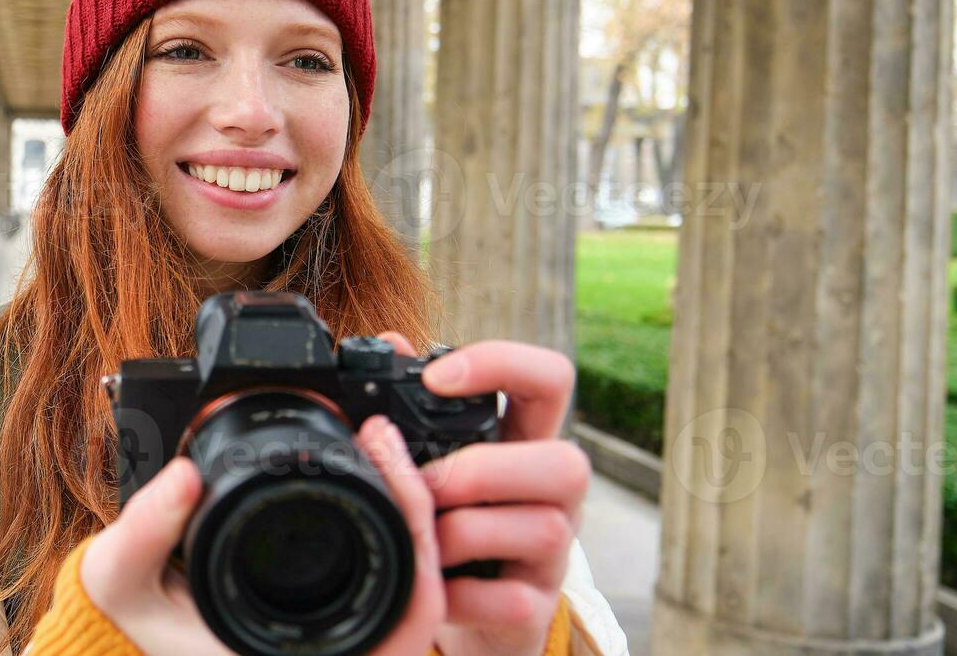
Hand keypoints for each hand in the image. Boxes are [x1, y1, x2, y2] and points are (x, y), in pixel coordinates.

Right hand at [78, 418, 452, 653]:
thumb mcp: (121, 575)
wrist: (130, 630)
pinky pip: (388, 581)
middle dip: (420, 506)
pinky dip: (390, 528)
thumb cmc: (134, 617)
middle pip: (425, 591)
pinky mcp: (334, 618)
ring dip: (408, 514)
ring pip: (413, 585)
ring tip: (379, 443)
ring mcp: (339, 642)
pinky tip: (370, 476)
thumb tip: (186, 476)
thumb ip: (145, 530)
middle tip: (385, 435)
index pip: (407, 612)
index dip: (415, 529)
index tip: (383, 446)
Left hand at [378, 333, 590, 655]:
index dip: (503, 364)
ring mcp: (551, 554)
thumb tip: (388, 342)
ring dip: (465, 532)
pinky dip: (465, 594)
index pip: (551, 379)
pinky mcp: (534, 608)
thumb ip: (413, 406)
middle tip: (426, 485)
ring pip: (544, 529)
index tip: (436, 378)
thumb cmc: (451, 519)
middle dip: (485, 469)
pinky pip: (514, 599)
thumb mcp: (436, 459)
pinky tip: (433, 590)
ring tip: (421, 539)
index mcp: (526, 442)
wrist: (471, 614)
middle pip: (569, 462)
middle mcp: (553, 494)